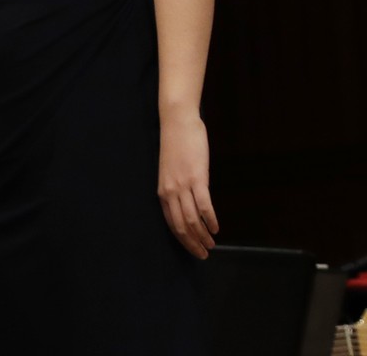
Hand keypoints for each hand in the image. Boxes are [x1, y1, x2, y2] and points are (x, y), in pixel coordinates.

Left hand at [158, 112, 218, 258]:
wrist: (178, 123)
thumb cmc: (176, 146)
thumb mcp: (171, 172)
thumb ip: (177, 189)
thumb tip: (187, 205)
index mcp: (162, 191)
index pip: (171, 223)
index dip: (182, 240)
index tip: (193, 250)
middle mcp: (170, 191)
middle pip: (180, 226)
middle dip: (192, 243)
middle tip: (204, 254)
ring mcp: (183, 185)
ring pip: (192, 219)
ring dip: (202, 235)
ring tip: (212, 244)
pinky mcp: (197, 178)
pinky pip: (204, 206)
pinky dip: (210, 220)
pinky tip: (216, 228)